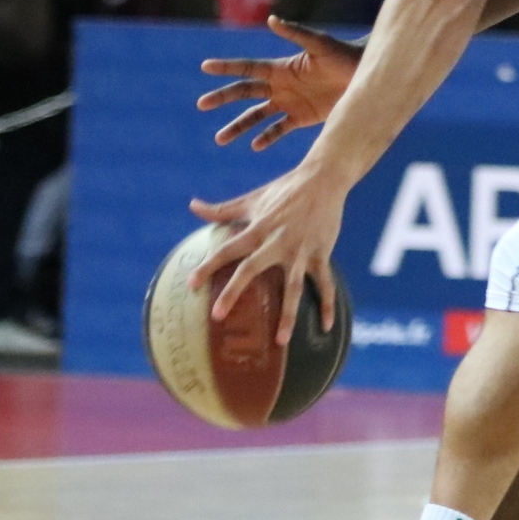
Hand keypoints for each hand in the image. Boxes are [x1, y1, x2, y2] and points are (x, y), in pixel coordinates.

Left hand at [188, 164, 347, 341]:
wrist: (324, 178)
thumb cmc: (284, 189)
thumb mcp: (252, 199)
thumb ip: (222, 210)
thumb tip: (192, 206)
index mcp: (258, 228)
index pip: (227, 249)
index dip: (208, 265)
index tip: (190, 284)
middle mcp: (277, 241)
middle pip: (251, 269)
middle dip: (234, 292)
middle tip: (217, 316)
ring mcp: (301, 250)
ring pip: (293, 286)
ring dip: (288, 314)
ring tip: (280, 341)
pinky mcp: (321, 254)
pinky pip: (324, 284)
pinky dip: (327, 305)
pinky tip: (326, 328)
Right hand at [198, 16, 363, 148]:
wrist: (364, 76)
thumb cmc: (343, 55)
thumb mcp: (319, 44)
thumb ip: (296, 33)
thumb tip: (271, 19)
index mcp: (281, 68)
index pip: (247, 68)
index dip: (227, 68)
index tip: (205, 67)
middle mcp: (280, 86)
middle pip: (245, 93)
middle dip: (223, 98)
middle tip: (201, 104)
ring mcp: (289, 102)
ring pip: (257, 116)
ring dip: (239, 126)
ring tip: (220, 138)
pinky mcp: (302, 117)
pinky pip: (279, 129)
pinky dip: (266, 137)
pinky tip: (254, 145)